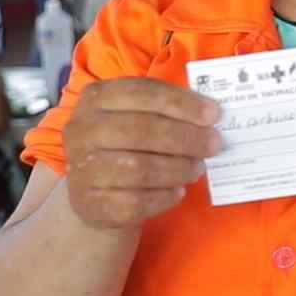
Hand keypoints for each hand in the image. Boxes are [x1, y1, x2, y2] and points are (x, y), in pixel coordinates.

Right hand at [62, 79, 222, 229]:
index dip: (182, 103)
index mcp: (97, 97)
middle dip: (185, 137)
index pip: (143, 92)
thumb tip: (211, 113)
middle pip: (141, 129)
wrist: (94, 192)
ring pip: (139, 168)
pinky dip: (164, 197)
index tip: (214, 114)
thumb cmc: (126, 144)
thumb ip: (168, 109)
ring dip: (178, 168)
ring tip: (198, 168)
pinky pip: (135, 201)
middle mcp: (82, 129)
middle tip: (214, 144)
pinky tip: (179, 192)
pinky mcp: (90, 203)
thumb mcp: (138, 116)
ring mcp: (81, 167)